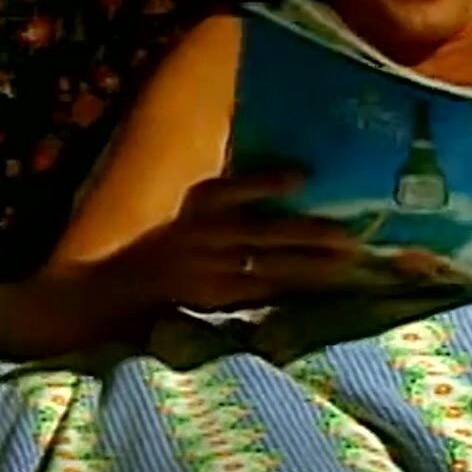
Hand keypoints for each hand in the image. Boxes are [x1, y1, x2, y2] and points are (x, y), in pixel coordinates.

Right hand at [108, 168, 368, 315]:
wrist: (122, 283)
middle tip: (350, 235)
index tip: (303, 176)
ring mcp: (212, 271)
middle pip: (264, 234)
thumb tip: (296, 173)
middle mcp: (205, 236)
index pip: (235, 189)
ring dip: (311, 267)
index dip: (267, 182)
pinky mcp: (216, 298)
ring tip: (349, 263)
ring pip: (269, 268)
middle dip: (308, 235)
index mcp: (201, 204)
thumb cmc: (176, 237)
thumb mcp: (196, 206)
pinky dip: (294, 290)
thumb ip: (236, 195)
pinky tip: (325, 288)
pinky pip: (262, 294)